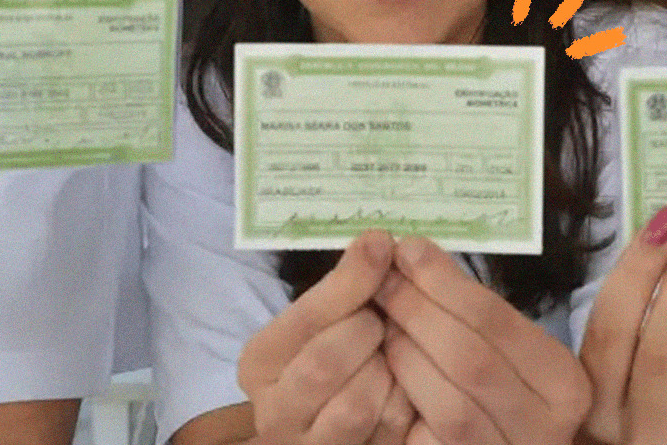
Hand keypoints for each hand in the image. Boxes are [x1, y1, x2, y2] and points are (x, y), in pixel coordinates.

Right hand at [238, 230, 415, 444]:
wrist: (333, 420)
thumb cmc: (333, 356)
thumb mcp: (325, 320)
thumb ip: (345, 286)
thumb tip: (379, 241)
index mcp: (260, 362)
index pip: (304, 318)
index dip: (349, 283)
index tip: (383, 245)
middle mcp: (274, 410)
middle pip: (324, 364)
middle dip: (366, 333)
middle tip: (383, 319)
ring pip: (357, 406)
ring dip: (388, 372)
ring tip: (392, 354)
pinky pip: (388, 432)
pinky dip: (406, 403)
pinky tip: (406, 384)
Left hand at [374, 237, 589, 444]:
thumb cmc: (503, 397)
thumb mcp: (510, 356)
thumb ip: (478, 315)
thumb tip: (414, 254)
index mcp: (565, 381)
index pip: (497, 319)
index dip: (445, 281)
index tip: (407, 249)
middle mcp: (547, 425)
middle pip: (471, 357)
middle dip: (417, 311)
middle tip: (380, 279)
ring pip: (450, 403)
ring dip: (405, 354)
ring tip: (380, 320)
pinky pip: (427, 436)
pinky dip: (403, 398)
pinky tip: (382, 368)